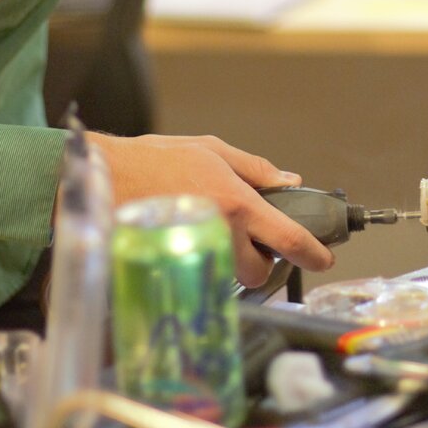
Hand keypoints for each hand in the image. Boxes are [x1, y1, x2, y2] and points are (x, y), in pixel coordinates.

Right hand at [87, 131, 333, 286]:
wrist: (103, 177)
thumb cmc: (154, 159)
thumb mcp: (210, 150)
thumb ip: (254, 168)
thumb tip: (289, 181)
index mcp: (236, 202)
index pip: (288, 238)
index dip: (312, 253)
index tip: (324, 259)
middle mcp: (221, 231)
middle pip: (258, 271)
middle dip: (259, 262)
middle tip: (245, 241)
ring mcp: (198, 252)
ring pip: (230, 277)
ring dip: (229, 263)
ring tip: (208, 234)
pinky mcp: (176, 267)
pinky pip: (202, 277)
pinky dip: (203, 265)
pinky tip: (188, 241)